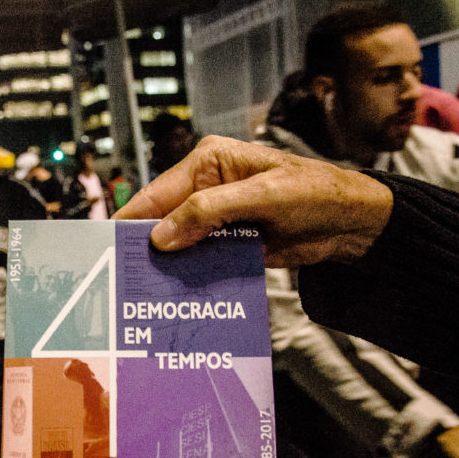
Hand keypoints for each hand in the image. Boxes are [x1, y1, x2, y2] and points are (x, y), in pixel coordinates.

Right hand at [114, 136, 393, 266]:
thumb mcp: (260, 198)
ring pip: (179, 243)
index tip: (104, 248)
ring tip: (142, 294)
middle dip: (146, 247)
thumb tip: (160, 237)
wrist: (354, 222)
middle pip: (162, 220)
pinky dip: (190, 275)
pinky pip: (201, 259)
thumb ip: (208, 213)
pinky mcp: (229, 241)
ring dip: (168, 266)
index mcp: (207, 161)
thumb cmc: (314, 193)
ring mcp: (217, 216)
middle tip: (121, 279)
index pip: (157, 193)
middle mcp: (205, 187)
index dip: (130, 221)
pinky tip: (177, 295)